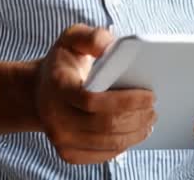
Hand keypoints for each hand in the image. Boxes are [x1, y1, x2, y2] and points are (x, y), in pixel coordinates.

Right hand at [35, 24, 156, 163]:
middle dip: (137, 118)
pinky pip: (102, 155)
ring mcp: (60, 139)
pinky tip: (134, 133)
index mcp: (58, 87)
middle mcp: (55, 117)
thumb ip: (92, 37)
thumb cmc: (63, 63)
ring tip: (150, 121)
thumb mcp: (72, 38)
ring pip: (107, 143)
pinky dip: (123, 146)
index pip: (93, 100)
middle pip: (104, 125)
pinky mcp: (68, 153)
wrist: (39, 91)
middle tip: (155, 109)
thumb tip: (109, 47)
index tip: (151, 95)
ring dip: (135, 134)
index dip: (126, 100)